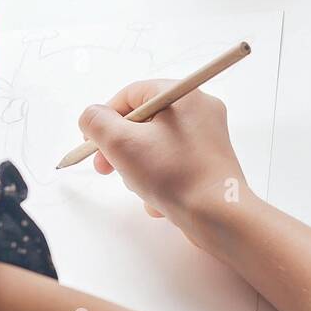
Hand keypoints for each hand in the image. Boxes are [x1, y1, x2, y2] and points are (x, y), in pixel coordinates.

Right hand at [78, 81, 249, 237]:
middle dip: (121, 148)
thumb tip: (91, 117)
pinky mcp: (209, 164)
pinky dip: (160, 182)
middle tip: (106, 168)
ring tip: (143, 187)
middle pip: (144, 121)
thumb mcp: (121, 144)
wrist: (219, 216)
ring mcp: (208, 139)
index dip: (106, 117)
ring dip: (139, 169)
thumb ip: (97, 123)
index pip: (132, 94)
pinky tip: (161, 200)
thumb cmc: (175, 175)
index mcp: (184, 95)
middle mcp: (201, 111)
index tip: (91, 143)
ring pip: (155, 147)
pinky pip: (173, 165)